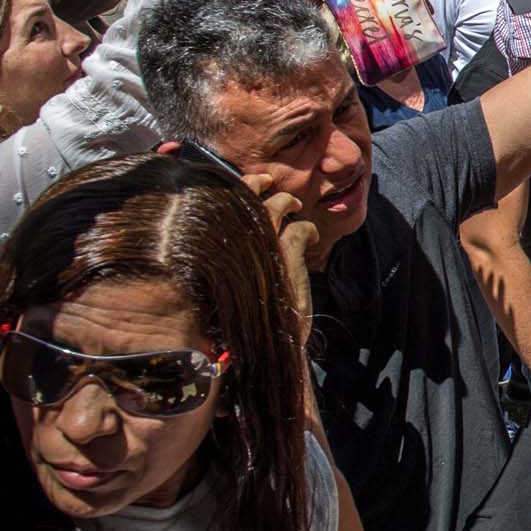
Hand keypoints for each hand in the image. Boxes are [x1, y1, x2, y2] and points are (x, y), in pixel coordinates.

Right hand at [241, 173, 319, 348]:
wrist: (262, 349)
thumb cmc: (243, 317)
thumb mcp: (230, 279)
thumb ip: (233, 251)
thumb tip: (241, 228)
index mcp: (220, 245)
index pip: (226, 202)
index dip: (240, 186)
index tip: (252, 181)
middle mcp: (238, 241)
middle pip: (248, 197)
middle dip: (259, 182)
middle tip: (269, 181)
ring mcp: (263, 246)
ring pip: (277, 207)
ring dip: (287, 201)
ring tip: (295, 204)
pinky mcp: (288, 256)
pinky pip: (302, 229)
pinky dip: (309, 231)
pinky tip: (310, 239)